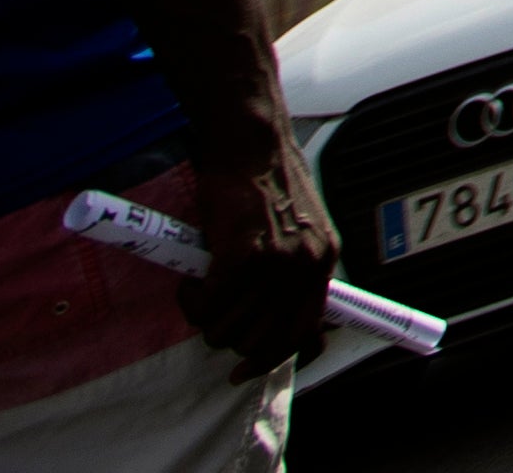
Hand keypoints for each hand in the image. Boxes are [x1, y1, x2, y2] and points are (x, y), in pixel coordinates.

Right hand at [182, 126, 336, 375]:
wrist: (251, 143)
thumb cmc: (265, 181)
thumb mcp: (300, 226)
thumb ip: (293, 268)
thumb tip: (272, 313)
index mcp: (323, 261)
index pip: (307, 333)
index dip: (275, 358)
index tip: (246, 369)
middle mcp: (306, 266)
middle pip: (263, 341)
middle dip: (230, 340)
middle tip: (212, 319)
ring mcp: (276, 262)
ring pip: (229, 330)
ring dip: (206, 321)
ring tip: (200, 294)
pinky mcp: (241, 255)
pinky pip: (208, 307)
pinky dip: (192, 303)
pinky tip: (189, 284)